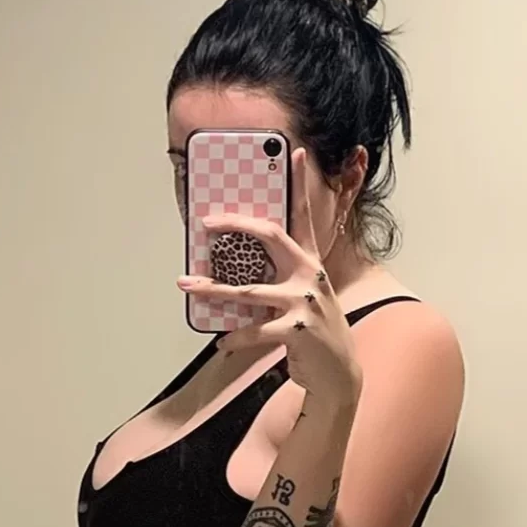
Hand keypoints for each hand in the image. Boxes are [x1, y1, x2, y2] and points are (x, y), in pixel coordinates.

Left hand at [179, 149, 362, 409]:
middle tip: (206, 223)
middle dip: (237, 225)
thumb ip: (282, 278)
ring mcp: (305, 302)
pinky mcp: (297, 331)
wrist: (340, 374)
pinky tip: (221, 342)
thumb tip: (239, 271)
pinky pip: (254, 330)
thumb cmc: (315, 332)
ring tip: (186, 285)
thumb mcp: (306, 297)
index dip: (299, 183)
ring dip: (213, 289)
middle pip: (272, 236)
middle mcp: (310, 275)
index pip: (304, 216)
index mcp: (310, 263)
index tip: (291, 151)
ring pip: (249, 289)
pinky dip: (234, 337)